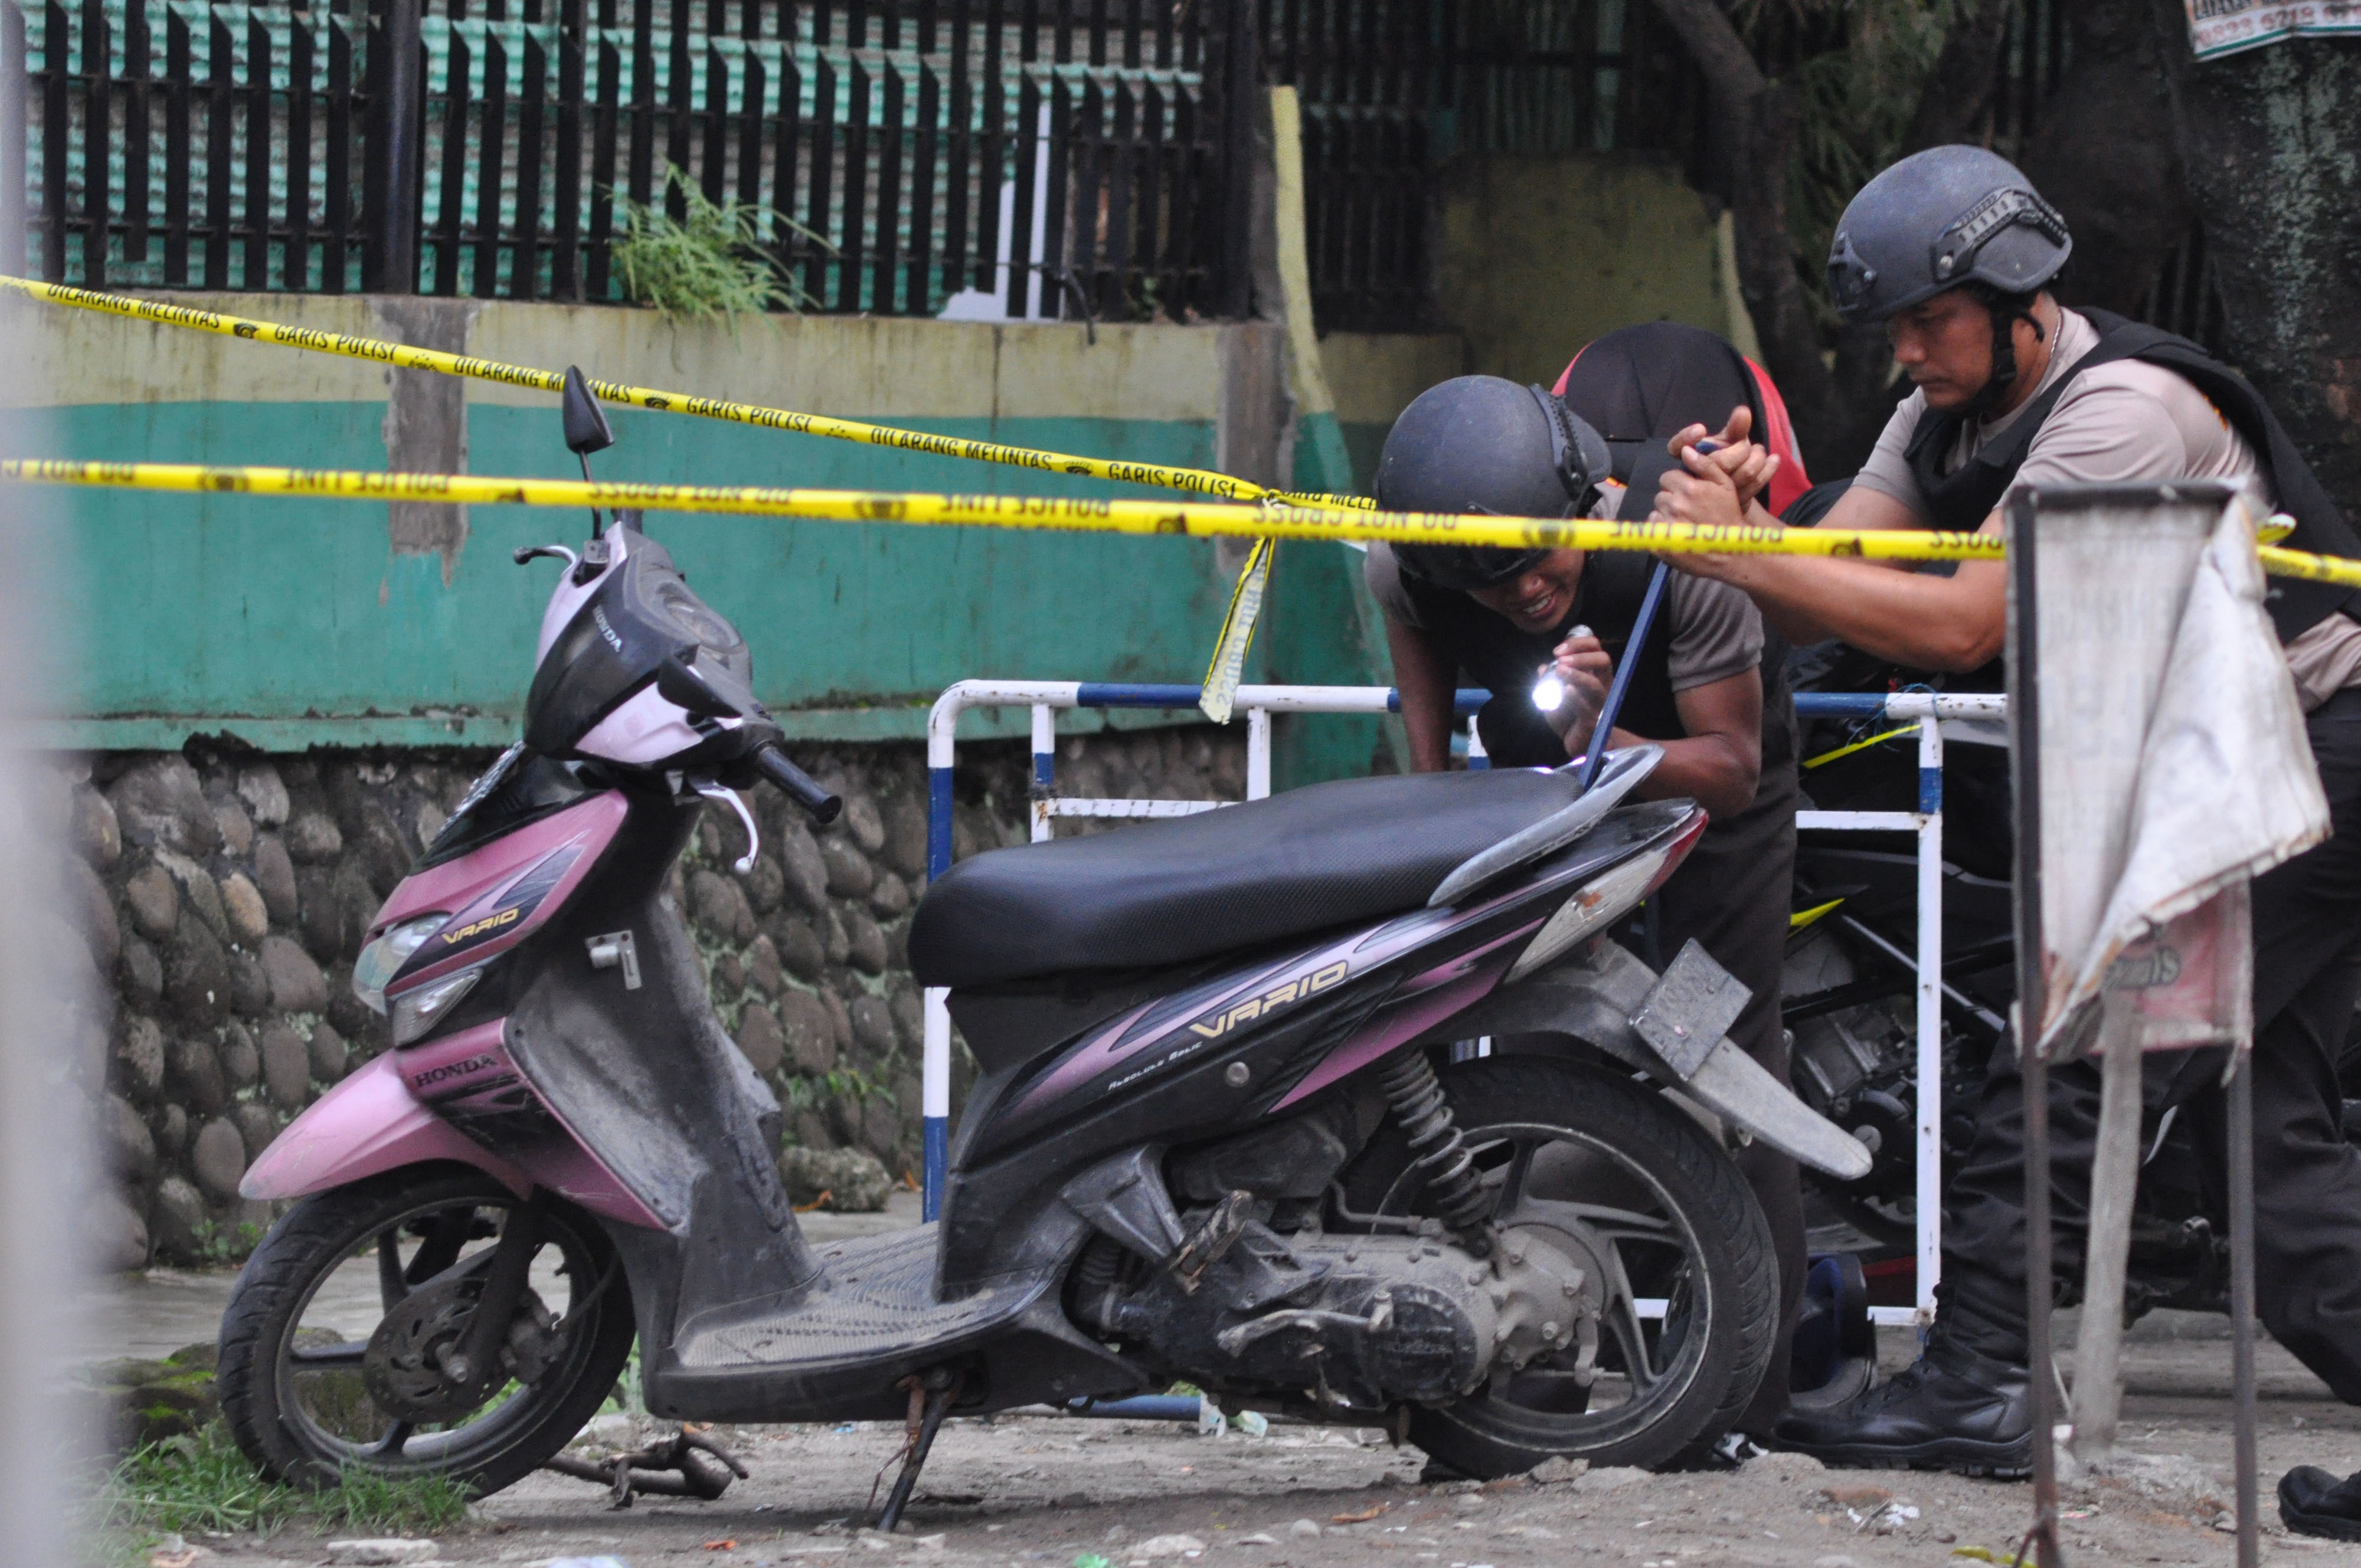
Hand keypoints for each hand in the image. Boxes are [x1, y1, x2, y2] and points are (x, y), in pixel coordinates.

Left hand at [1539, 629, 1612, 749]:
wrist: (1578, 743)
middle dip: (1581, 656)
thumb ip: (1551, 680)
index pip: (1595, 649)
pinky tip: (1566, 690)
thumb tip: (1543, 668)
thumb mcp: (1556, 694)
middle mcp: (1602, 685)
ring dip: (1577, 675)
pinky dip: (1575, 698)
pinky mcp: (1592, 721)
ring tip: (1559, 670)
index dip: (1578, 644)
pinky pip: (1586, 708)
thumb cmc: (1570, 715)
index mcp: (1596, 674)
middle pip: (1603, 660)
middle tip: (1560, 660)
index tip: (1557, 651)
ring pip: (1595, 684)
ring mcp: (1599, 703)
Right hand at [1667, 404, 1780, 513]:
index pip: (1677, 446)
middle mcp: (1695, 478)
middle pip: (1719, 462)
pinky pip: (1754, 485)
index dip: (1686, 438)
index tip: (1700, 429)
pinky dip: (1767, 469)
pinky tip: (1774, 459)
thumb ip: (1735, 427)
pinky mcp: (1731, 504)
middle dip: (1740, 450)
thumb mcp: (1729, 439)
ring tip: (1760, 451)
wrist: (1737, 486)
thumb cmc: (1729, 455)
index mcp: (1688, 458)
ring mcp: (1713, 494)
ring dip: (1756, 458)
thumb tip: (1743, 411)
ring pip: (1742, 474)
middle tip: (1747, 446)